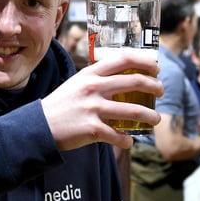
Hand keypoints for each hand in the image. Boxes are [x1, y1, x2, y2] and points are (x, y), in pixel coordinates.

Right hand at [42, 49, 162, 150]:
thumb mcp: (76, 84)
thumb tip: (122, 78)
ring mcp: (93, 108)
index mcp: (90, 73)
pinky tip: (128, 141)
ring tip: (155, 119)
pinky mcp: (93, 129)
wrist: (39, 127)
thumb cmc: (60, 105)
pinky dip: (127, 140)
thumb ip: (96, 79)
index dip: (145, 62)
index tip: (156, 68)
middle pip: (135, 82)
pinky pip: (119, 135)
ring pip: (135, 111)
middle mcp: (93, 88)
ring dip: (151, 116)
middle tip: (160, 91)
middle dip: (155, 87)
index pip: (124, 59)